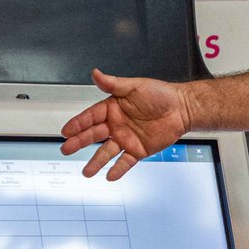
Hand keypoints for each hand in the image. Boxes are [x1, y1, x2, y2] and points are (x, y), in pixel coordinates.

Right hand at [60, 69, 189, 179]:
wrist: (182, 109)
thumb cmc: (160, 95)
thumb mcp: (134, 86)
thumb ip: (113, 84)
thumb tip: (96, 73)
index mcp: (112, 108)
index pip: (90, 117)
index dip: (78, 124)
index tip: (66, 131)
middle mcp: (116, 125)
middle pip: (94, 135)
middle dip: (79, 142)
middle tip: (66, 149)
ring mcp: (126, 139)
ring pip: (107, 152)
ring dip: (96, 161)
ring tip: (87, 171)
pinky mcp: (138, 150)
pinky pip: (125, 162)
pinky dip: (118, 169)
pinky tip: (110, 175)